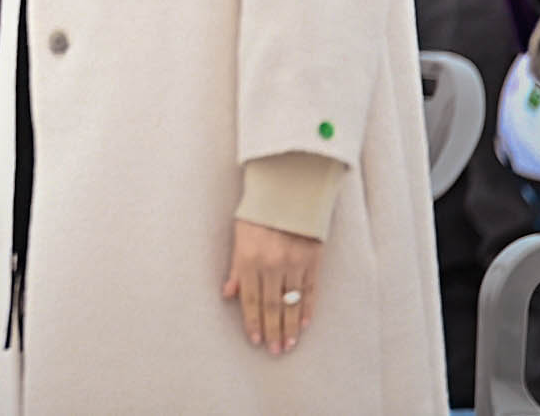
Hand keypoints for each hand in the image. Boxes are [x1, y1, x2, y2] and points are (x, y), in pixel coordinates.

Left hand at [223, 218, 319, 354]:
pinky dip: (307, 309)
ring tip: (288, 344)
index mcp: (249, 258)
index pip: (251, 298)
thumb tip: (228, 294)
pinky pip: (310, 291)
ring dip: (290, 326)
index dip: (253, 321)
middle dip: (272, 330)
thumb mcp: (239, 235)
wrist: (289, 189)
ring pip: (292, 302)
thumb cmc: (258, 212)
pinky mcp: (312, 260)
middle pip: (272, 305)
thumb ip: (235, 267)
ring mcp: (294, 263)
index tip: (256, 340)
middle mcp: (272, 264)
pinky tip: (304, 324)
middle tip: (274, 350)